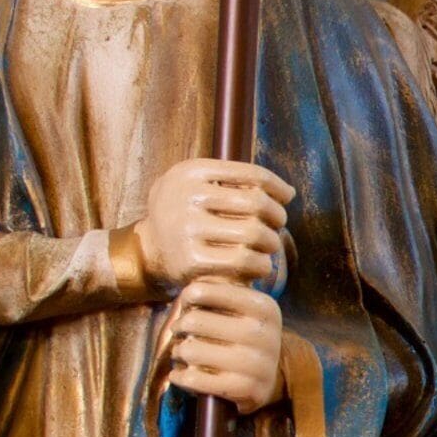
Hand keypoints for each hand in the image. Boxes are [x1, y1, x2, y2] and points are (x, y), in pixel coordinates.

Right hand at [128, 159, 292, 289]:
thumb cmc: (188, 214)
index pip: (252, 174)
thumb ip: (239, 183)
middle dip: (277, 215)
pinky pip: (243, 260)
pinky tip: (260, 264)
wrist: (148, 249)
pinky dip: (261, 264)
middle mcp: (186, 196)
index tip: (287, 198)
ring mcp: (186, 229)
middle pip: (256, 203)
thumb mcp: (201, 186)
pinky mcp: (191, 260)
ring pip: (254, 233)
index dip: (278, 186)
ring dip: (272, 242)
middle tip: (277, 226)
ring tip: (270, 245)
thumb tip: (289, 193)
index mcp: (191, 171)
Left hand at [159, 280, 283, 411]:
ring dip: (178, 352)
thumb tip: (187, 292)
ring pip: (191, 351)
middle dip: (179, 327)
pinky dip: (180, 377)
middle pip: (194, 321)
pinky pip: (194, 379)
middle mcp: (263, 333)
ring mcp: (257, 363)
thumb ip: (220, 293)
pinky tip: (181, 374)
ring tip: (182, 353)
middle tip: (180, 332)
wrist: (269, 378)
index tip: (187, 306)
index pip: (203, 291)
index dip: (187, 298)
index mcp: (263, 307)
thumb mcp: (244, 310)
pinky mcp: (246, 389)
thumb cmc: (245, 337)